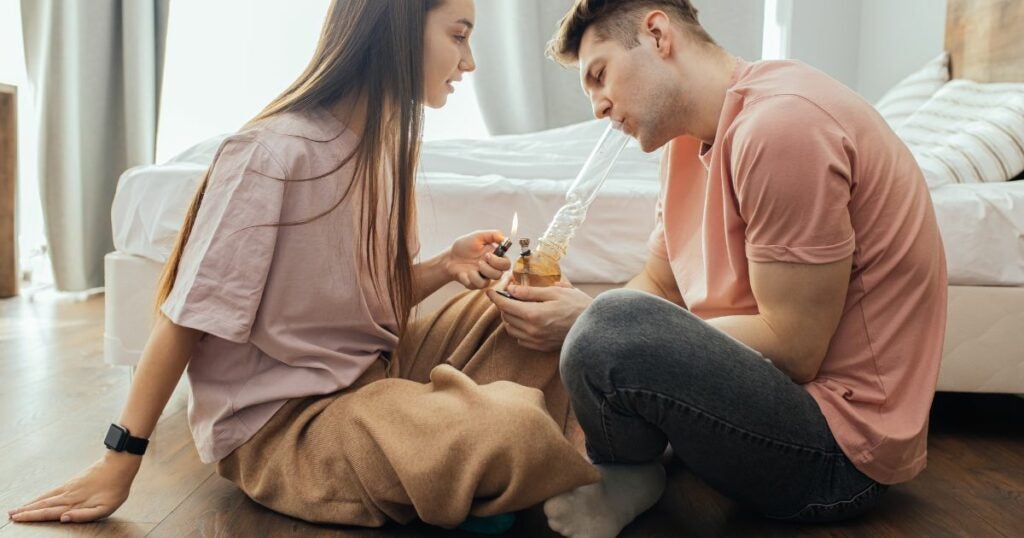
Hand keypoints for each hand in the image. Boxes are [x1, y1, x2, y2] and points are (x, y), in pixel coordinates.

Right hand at [8, 452, 140, 523]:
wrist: (120, 465)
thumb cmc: (116, 488)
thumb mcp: (106, 507)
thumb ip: (85, 515)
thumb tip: (63, 518)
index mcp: (76, 503)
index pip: (49, 512)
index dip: (33, 516)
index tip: (19, 519)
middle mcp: (69, 495)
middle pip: (43, 505)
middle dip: (26, 511)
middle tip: (11, 515)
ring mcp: (69, 487)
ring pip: (45, 497)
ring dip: (30, 504)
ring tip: (17, 509)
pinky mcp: (72, 482)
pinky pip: (52, 491)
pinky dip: (40, 496)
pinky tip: (36, 499)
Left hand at [446, 230, 511, 289]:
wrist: (449, 257)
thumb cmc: (464, 246)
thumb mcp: (478, 236)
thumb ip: (493, 235)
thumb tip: (505, 238)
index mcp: (494, 257)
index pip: (506, 264)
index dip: (500, 262)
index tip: (487, 255)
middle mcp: (490, 268)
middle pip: (500, 275)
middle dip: (489, 269)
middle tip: (479, 262)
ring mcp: (482, 277)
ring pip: (488, 283)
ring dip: (478, 275)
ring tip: (470, 268)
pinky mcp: (474, 284)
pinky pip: (475, 286)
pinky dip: (469, 279)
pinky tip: (463, 273)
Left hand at [486, 280, 592, 351]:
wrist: (594, 327)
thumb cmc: (577, 305)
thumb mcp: (554, 292)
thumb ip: (530, 292)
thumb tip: (511, 290)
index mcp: (533, 314)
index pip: (505, 305)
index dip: (495, 297)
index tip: (490, 291)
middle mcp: (532, 330)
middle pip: (506, 317)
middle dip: (503, 305)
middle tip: (509, 294)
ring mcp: (536, 341)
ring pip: (511, 329)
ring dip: (510, 318)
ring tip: (517, 307)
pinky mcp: (541, 347)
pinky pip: (520, 339)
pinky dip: (518, 329)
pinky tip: (526, 320)